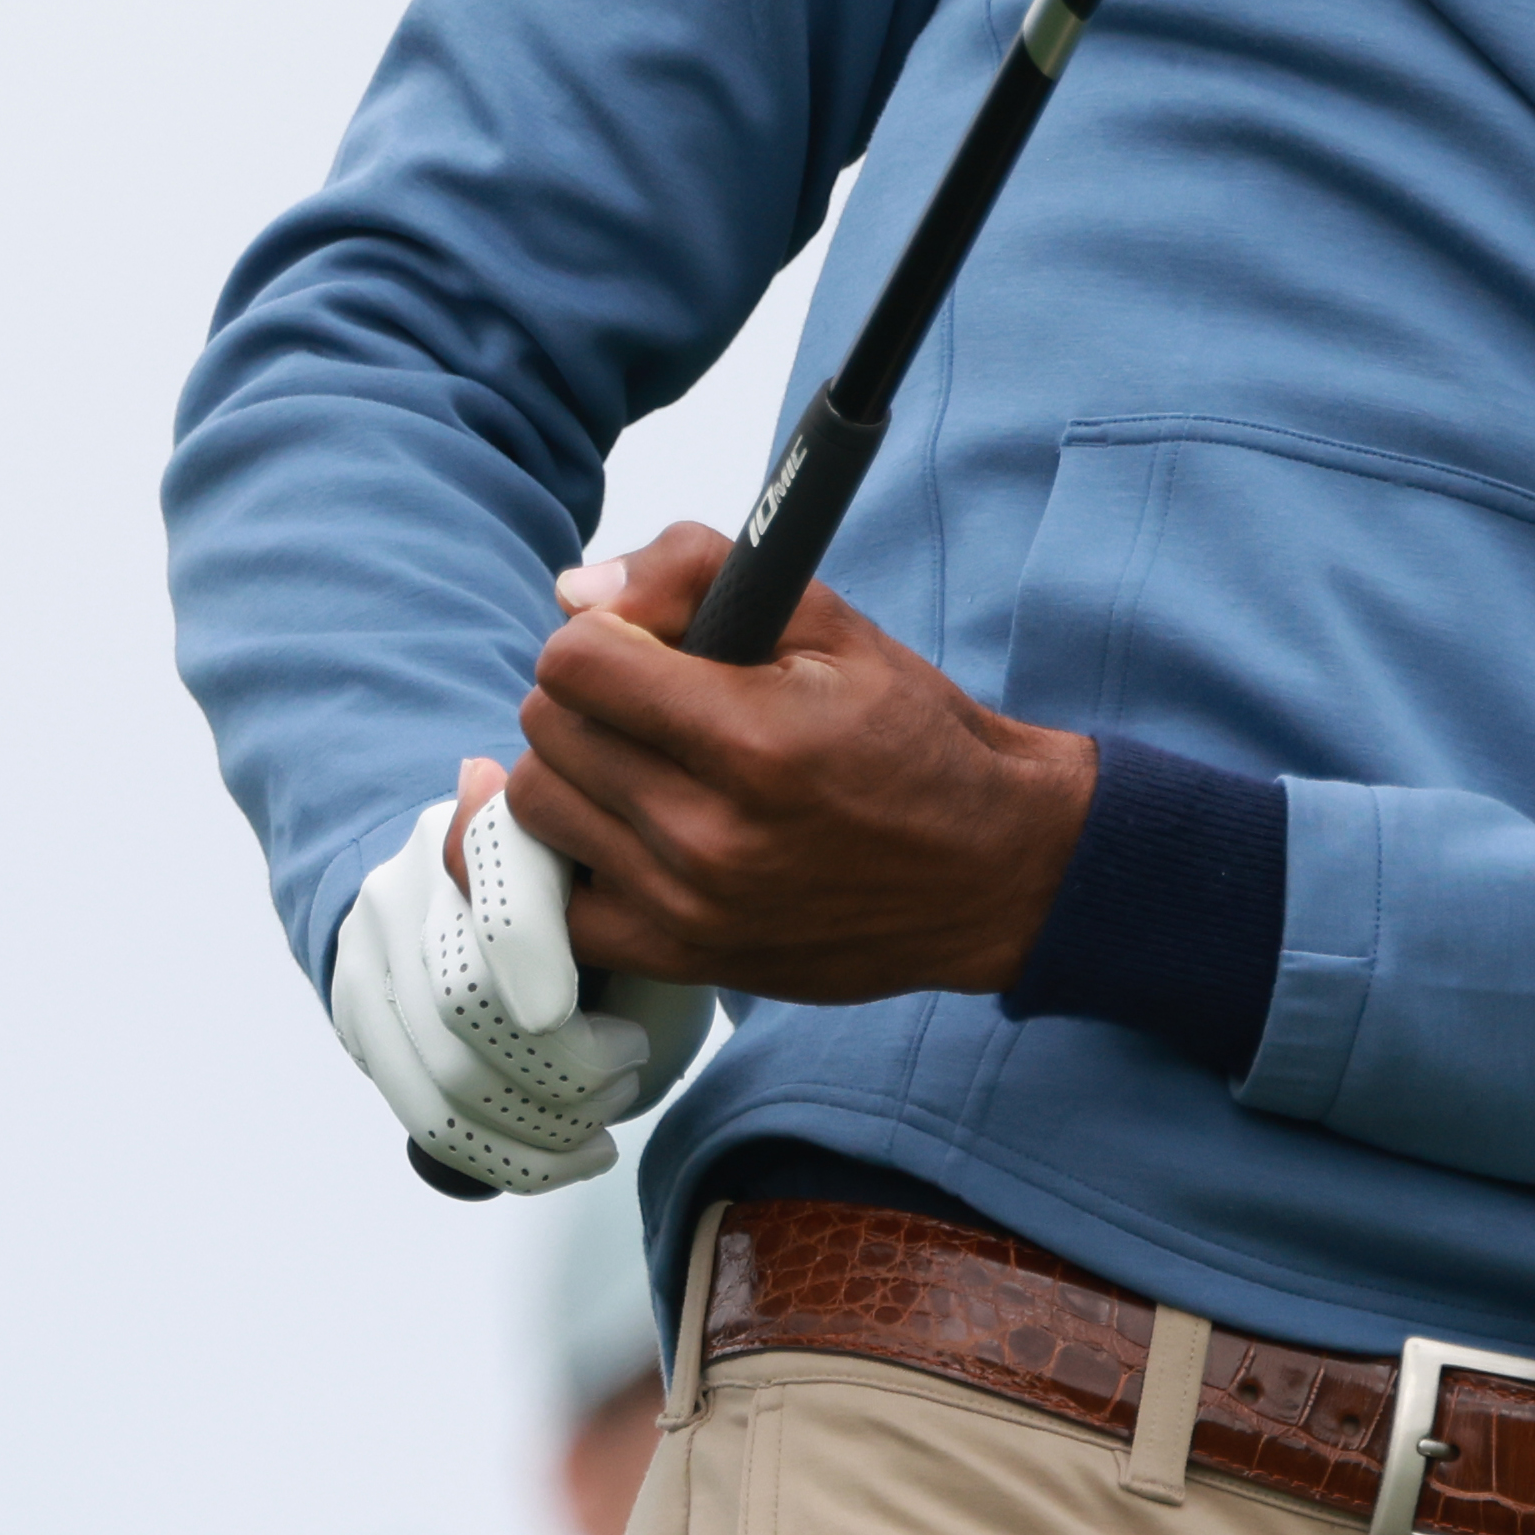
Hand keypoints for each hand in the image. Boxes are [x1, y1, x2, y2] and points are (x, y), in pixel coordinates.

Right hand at [325, 781, 716, 1190]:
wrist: (526, 900)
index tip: (611, 1030)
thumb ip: (634, 930)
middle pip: (466, 999)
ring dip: (539, 1128)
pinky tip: (565, 1157)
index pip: (501, 875)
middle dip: (567, 1071)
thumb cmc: (623, 908)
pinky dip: (500, 1157)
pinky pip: (419, 1112)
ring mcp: (374, 938)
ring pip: (441, 1074)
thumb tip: (561, 1008)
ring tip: (601, 1126)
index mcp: (507, 814)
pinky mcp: (356, 1005)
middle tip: (629, 1072)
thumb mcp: (653, 902)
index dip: (538, 952)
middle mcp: (420, 866)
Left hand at [489, 522, 1100, 1005]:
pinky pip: (558, 905)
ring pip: (540, 810)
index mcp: (754, 736)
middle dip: (590, 698)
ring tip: (648, 767)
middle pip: (548, 732)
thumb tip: (573, 593)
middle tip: (655, 703)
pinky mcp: (684, 957)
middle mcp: (712, 831)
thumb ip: (700, 577)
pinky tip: (631, 838)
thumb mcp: (836, 626)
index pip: (575, 664)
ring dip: (579, 775)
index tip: (642, 645)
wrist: (994, 868)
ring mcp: (690, 904)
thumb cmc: (916, 738)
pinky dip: (579, 863)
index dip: (600, 636)